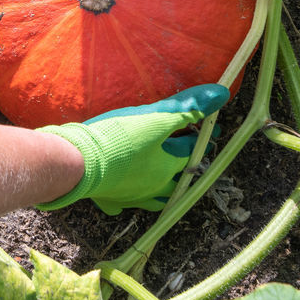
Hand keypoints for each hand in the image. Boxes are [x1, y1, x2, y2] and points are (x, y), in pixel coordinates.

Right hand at [35, 84, 229, 214]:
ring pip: (158, 199)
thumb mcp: (154, 118)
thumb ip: (187, 106)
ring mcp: (133, 197)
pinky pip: (123, 205)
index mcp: (168, 166)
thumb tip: (220, 94)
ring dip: (167, 190)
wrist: (78, 162)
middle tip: (193, 155)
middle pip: (180, 179)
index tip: (213, 129)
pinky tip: (126, 199)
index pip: (191, 150)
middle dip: (189, 167)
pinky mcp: (110, 200)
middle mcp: (155, 186)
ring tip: (169, 183)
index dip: (203, 137)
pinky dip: (129, 202)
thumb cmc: (117, 138)